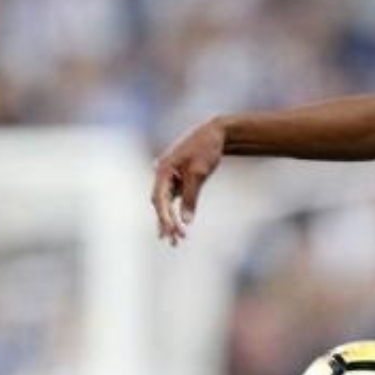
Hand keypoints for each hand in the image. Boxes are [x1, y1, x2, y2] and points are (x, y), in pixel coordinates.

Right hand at [150, 117, 227, 244]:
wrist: (216, 134)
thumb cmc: (206, 149)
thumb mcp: (199, 173)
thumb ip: (191, 197)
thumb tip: (186, 221)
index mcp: (163, 170)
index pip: (159, 199)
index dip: (164, 217)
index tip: (172, 231)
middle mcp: (162, 175)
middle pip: (160, 204)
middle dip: (167, 223)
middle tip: (174, 241)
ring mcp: (169, 178)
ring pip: (166, 204)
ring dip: (171, 221)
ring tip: (176, 241)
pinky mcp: (178, 181)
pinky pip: (174, 200)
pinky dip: (177, 213)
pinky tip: (177, 229)